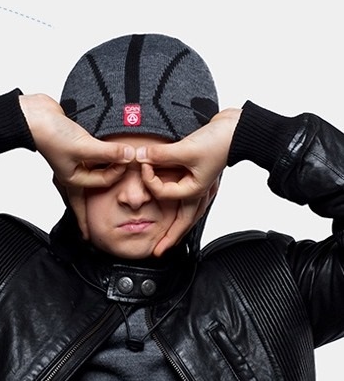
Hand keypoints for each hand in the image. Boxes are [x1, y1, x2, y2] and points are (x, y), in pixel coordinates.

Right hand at [20, 94, 134, 237]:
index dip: (117, 172)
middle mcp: (73, 173)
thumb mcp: (83, 147)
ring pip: (89, 176)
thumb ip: (108, 153)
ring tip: (101, 197)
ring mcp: (73, 161)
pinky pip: (89, 159)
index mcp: (72, 180)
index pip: (103, 182)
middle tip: (92, 228)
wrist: (34, 116)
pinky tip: (100, 160)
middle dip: (89, 213)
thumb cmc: (51, 136)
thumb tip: (129, 155)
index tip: (128, 160)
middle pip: (86, 197)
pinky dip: (97, 160)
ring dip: (98, 180)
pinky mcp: (74, 147)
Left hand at [136, 108, 240, 255]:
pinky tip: (178, 211)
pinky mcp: (201, 176)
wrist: (240, 129)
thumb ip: (161, 155)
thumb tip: (140, 157)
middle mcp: (199, 192)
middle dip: (170, 237)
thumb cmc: (220, 141)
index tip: (143, 164)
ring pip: (188, 213)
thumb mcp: (187, 149)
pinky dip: (182, 207)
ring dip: (178, 226)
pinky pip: (189, 198)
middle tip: (158, 251)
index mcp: (196, 190)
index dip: (150, 180)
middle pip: (183, 222)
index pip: (164, 193)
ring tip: (168, 240)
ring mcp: (201, 186)